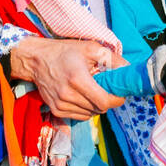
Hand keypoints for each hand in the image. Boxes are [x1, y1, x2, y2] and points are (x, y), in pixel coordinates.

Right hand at [8, 38, 125, 120]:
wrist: (35, 59)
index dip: (116, 100)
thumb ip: (113, 59)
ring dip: (96, 106)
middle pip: (99, 109)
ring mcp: (60, 104)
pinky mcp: (56, 110)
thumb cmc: (64, 52)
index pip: (104, 102)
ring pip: (90, 114)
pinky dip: (86, 109)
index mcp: (77, 79)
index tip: (119, 94)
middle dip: (108, 101)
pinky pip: (80, 116)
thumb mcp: (90, 48)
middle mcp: (67, 95)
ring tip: (92, 92)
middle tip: (107, 90)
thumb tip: (129, 70)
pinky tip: (82, 97)